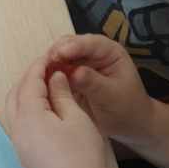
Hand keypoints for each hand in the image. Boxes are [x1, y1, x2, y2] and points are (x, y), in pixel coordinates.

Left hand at [4, 54, 110, 167]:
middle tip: (47, 69)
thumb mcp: (76, 118)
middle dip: (28, 78)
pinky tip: (43, 109)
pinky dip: (26, 109)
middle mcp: (17, 128)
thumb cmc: (82, 154)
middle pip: (15, 94)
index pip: (29, 83)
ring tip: (46, 86)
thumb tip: (54, 77)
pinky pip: (19, 124)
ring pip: (14, 110)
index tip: (50, 56)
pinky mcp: (24, 155)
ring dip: (25, 94)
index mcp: (29, 116)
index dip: (39, 67)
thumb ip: (62, 94)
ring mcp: (18, 143)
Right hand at [43, 33, 158, 148]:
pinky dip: (48, 74)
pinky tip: (42, 81)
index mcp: (109, 51)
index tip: (59, 54)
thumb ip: (93, 82)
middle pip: (70, 44)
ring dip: (50, 63)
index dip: (73, 47)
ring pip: (60, 56)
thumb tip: (74, 72)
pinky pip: (56, 70)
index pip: (90, 43)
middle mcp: (93, 52)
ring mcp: (81, 62)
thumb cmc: (126, 108)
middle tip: (44, 65)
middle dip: (57, 53)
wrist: (128, 124)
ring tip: (40, 74)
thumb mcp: (112, 95)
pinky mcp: (71, 74)